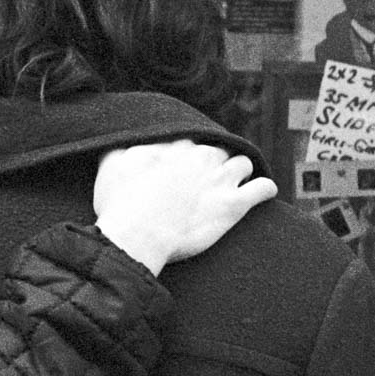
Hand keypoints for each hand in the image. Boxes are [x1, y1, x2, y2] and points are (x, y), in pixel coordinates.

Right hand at [92, 140, 276, 274]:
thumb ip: (119, 148)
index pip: (189, 141)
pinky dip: (264, 190)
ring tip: (232, 185)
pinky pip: (263, 189)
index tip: (179, 169)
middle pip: (218, 150)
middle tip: (203, 181)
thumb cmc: (120, 203)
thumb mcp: (110, 165)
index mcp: (174, 145)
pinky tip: (261, 194)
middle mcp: (201, 156)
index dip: (185, 156)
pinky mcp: (234, 204)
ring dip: (240, 173)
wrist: (138, 234)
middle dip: (214, 163)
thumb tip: (124, 141)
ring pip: (243, 164)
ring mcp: (220, 179)